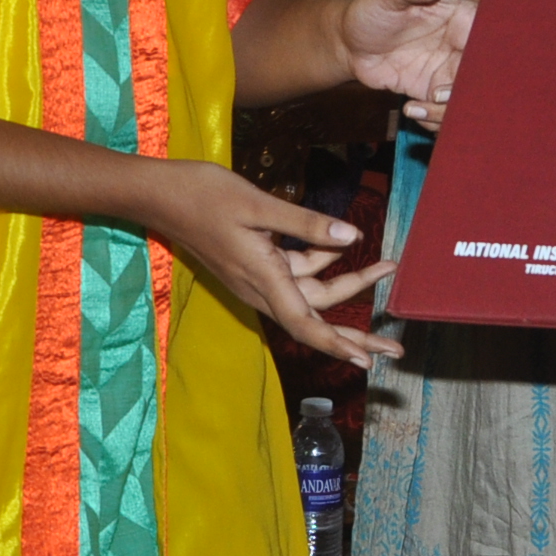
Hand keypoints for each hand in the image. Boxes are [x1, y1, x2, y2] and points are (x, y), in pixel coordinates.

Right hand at [125, 155, 402, 369]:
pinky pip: (294, 273)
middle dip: (357, 331)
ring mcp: (256, 278)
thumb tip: (352, 236)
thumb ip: (306, 223)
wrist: (160, 194)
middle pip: (316, 317)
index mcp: (263, 277)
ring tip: (385, 268)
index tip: (366, 361)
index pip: (305, 323)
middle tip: (395, 347)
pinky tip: (341, 244)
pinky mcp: (253, 265)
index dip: (337, 344)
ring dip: (347, 284)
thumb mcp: (259, 203)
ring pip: (309, 293)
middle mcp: (261, 287)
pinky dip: (320, 262)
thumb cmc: (204, 195)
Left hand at [338, 0, 476, 126]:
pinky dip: (434, 120)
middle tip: (437, 96)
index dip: (485, 57)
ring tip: (415, 107)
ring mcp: (449, 71)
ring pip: (467, 99)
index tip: (469, 71)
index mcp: (460, 18)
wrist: (349, 42)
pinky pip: (447, 112)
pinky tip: (410, 109)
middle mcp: (461, 46)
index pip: (488, 37)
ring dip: (447, 112)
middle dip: (466, 92)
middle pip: (483, 75)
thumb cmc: (370, 10)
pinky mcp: (434, 91)